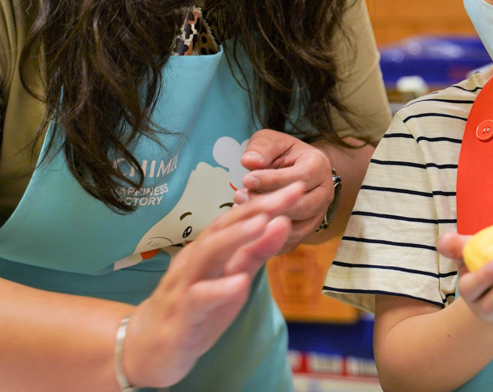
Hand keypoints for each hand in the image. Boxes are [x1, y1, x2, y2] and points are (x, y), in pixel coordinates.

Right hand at [124, 182, 302, 387]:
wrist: (150, 350)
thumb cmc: (197, 309)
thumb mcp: (234, 278)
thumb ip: (257, 252)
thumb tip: (282, 221)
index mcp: (209, 248)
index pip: (239, 218)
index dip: (268, 202)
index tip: (297, 187)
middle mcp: (194, 259)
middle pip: (224, 227)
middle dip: (256, 209)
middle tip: (285, 195)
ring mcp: (184, 285)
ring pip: (207, 253)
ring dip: (235, 236)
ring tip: (262, 222)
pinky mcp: (180, 315)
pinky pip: (198, 299)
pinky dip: (219, 290)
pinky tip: (240, 282)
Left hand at [233, 129, 333, 252]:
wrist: (297, 171)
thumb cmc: (283, 155)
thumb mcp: (273, 142)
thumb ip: (262, 148)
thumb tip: (250, 161)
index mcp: (319, 167)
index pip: (301, 177)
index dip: (273, 180)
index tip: (247, 179)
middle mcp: (325, 194)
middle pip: (303, 206)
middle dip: (270, 203)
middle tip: (240, 195)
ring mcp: (318, 216)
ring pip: (297, 228)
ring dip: (268, 222)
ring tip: (241, 209)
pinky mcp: (305, 233)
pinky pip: (289, 243)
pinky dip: (267, 239)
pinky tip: (246, 227)